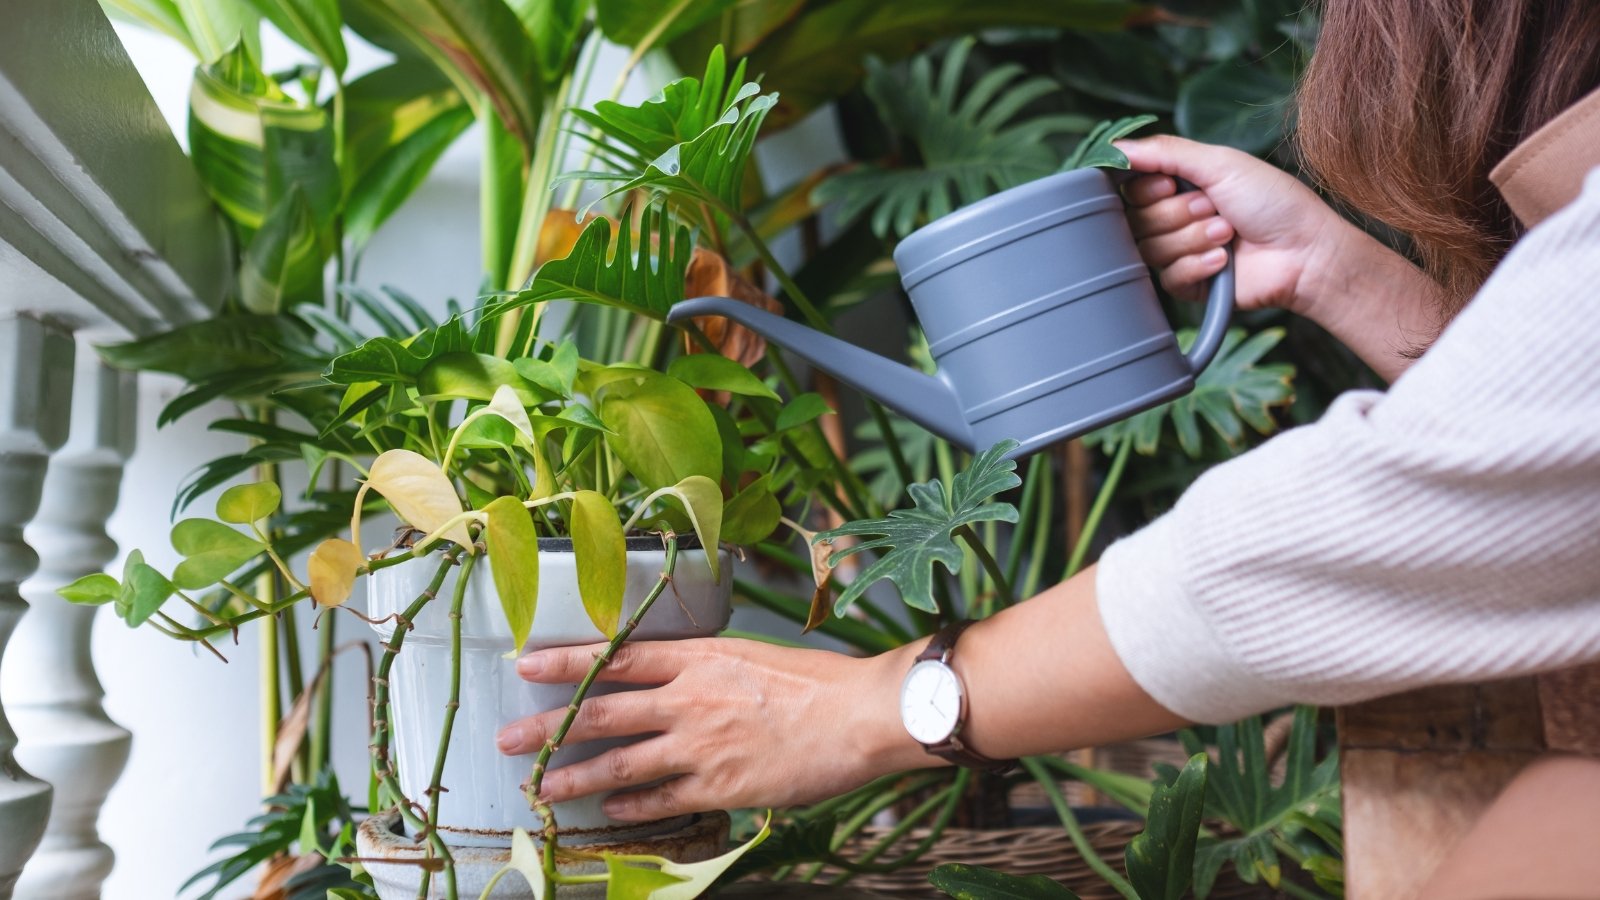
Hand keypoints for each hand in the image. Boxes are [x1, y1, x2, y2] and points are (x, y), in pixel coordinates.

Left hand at [495, 637, 930, 821]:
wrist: (859, 714)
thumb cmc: (817, 681)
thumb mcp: (753, 655)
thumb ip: (707, 670)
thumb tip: (677, 683)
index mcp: (698, 656)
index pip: (616, 657)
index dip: (567, 662)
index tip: (526, 666)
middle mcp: (688, 698)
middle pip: (600, 711)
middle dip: (547, 727)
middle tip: (508, 739)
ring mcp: (700, 744)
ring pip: (620, 763)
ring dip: (574, 777)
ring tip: (540, 788)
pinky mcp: (719, 785)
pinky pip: (661, 800)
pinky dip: (631, 807)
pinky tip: (610, 812)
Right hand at [1115, 134, 1446, 380]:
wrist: (1305, 252)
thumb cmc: (1273, 201)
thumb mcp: (1220, 163)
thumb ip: (1165, 152)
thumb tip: (1114, 146)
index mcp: (1180, 185)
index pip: (1130, 188)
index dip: (1145, 188)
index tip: (1172, 185)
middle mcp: (1175, 218)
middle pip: (1136, 219)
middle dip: (1178, 213)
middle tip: (1215, 209)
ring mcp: (1180, 252)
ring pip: (1151, 249)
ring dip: (1193, 238)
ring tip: (1228, 233)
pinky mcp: (1188, 285)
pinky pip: (1168, 277)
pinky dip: (1199, 265)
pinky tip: (1225, 260)